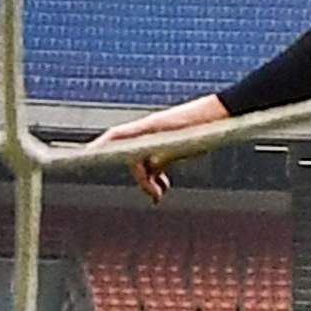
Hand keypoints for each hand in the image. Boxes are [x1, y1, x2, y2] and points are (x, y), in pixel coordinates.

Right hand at [90, 95, 226, 204]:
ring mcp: (160, 138)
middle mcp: (150, 132)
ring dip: (148, 180)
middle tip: (155, 197)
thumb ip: (163, 155)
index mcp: (149, 128)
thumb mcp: (184, 143)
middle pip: (131, 157)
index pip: (116, 136)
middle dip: (139, 178)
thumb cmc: (206, 124)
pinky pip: (155, 162)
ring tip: (160, 195)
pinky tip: (163, 188)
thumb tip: (148, 171)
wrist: (225, 114)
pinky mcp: (170, 144)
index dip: (99, 146)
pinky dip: (156, 176)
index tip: (85, 156)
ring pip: (143, 162)